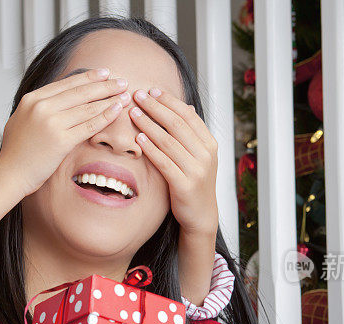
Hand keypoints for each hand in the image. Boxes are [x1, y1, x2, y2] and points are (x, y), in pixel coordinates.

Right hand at [0, 68, 130, 196]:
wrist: (10, 173)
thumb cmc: (17, 151)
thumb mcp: (23, 119)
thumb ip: (40, 107)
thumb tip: (59, 99)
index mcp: (32, 99)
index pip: (66, 83)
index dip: (88, 77)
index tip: (104, 73)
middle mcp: (41, 107)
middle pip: (80, 92)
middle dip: (104, 85)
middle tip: (121, 81)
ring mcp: (51, 123)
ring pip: (87, 107)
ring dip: (109, 100)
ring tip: (124, 95)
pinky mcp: (61, 141)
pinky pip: (88, 126)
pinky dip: (105, 117)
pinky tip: (116, 111)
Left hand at [129, 89, 218, 237]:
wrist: (201, 214)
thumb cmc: (194, 181)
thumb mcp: (199, 155)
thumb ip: (191, 133)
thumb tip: (186, 106)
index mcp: (210, 143)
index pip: (188, 115)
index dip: (169, 101)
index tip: (152, 90)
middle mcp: (206, 155)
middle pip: (177, 124)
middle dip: (156, 107)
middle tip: (138, 95)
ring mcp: (196, 170)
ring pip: (169, 141)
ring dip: (149, 124)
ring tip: (133, 113)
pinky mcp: (184, 185)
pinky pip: (164, 162)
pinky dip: (151, 148)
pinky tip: (139, 138)